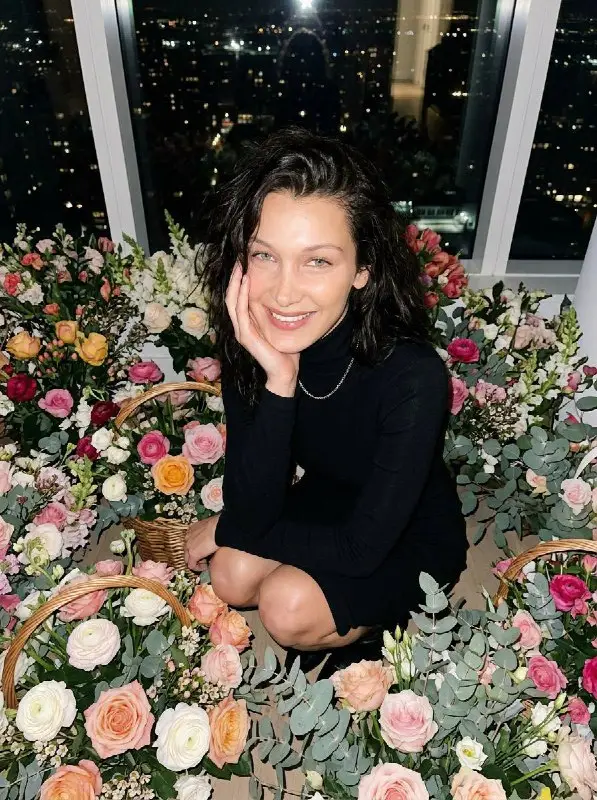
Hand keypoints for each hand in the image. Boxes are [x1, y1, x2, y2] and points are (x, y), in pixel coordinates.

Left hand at [185, 513, 220, 571]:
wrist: (220, 527)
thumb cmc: (219, 525)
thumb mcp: (211, 527)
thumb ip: (209, 532)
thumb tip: (215, 534)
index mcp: (192, 529)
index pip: (191, 542)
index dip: (198, 548)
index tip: (205, 550)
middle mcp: (188, 537)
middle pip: (187, 551)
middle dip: (195, 556)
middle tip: (206, 558)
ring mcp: (189, 546)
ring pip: (188, 559)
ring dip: (196, 562)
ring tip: (206, 563)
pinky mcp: (193, 554)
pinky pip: (191, 565)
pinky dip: (198, 568)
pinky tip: (205, 567)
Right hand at [226, 264, 298, 393]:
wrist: (285, 373)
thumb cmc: (286, 351)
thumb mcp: (282, 325)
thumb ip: (279, 312)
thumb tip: (287, 295)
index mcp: (248, 322)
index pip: (239, 296)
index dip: (239, 279)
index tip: (245, 261)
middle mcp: (241, 325)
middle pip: (232, 296)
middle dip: (235, 277)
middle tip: (239, 258)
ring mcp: (241, 331)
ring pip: (233, 301)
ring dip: (236, 283)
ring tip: (240, 266)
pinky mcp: (245, 336)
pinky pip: (241, 312)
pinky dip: (242, 296)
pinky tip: (247, 282)